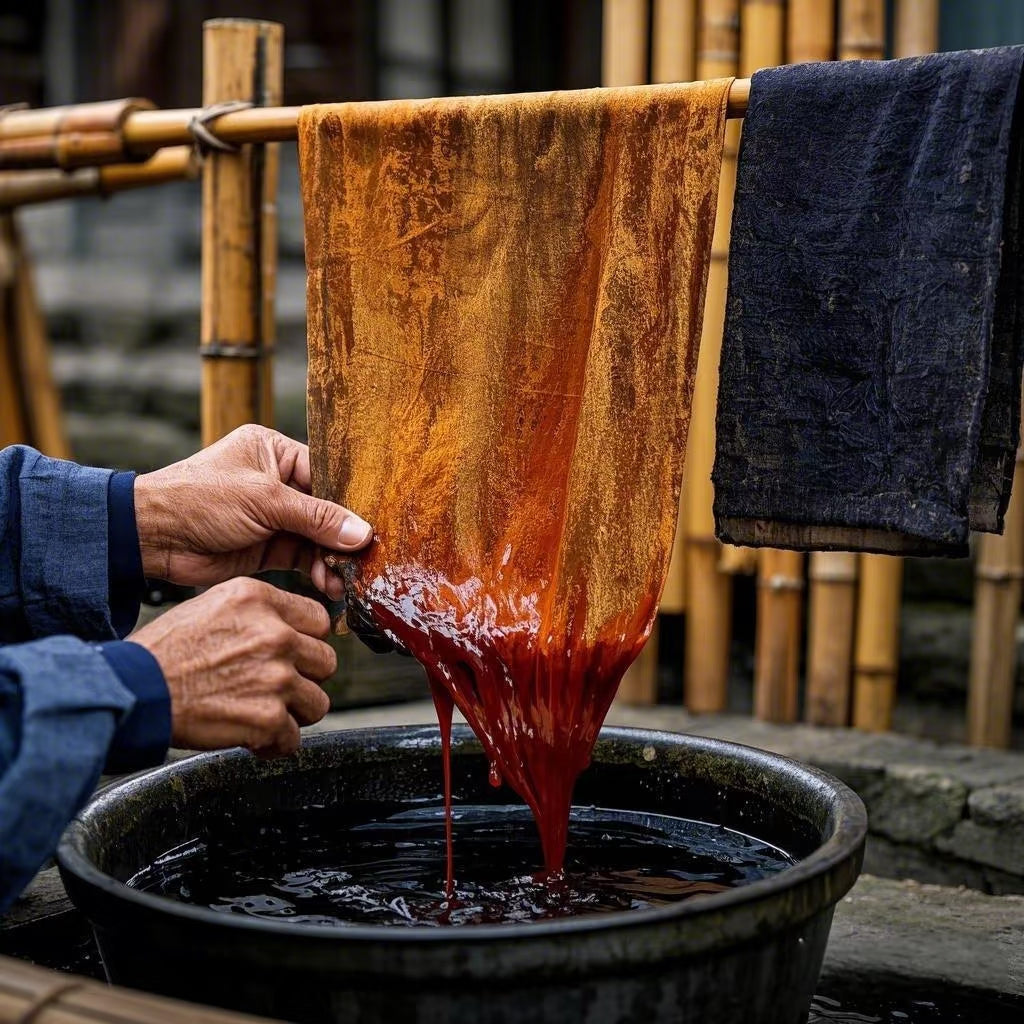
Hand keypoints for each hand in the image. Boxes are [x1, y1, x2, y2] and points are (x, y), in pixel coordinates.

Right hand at [131, 577, 334, 757]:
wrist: (135, 691)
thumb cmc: (164, 652)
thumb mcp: (213, 605)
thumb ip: (257, 614)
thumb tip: (288, 628)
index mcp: (260, 600)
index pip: (318, 620)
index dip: (307, 641)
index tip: (297, 655)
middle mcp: (275, 635)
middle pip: (324, 662)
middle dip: (304, 679)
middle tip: (277, 688)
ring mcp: (276, 677)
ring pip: (317, 702)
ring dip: (294, 713)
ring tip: (266, 713)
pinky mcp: (268, 717)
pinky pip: (292, 739)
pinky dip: (274, 744)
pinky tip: (253, 737)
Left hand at [134, 424, 371, 596]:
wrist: (151, 537)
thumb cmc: (200, 499)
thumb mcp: (264, 501)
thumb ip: (316, 517)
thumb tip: (362, 533)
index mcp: (275, 452)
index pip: (326, 474)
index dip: (351, 499)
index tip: (376, 522)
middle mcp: (278, 482)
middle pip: (326, 509)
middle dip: (345, 535)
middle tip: (368, 557)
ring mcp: (273, 517)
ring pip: (317, 538)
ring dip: (332, 558)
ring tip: (347, 578)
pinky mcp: (267, 547)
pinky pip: (303, 558)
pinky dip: (317, 571)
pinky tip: (330, 584)